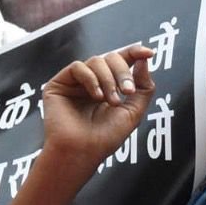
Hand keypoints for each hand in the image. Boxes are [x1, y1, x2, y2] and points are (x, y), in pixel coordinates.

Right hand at [40, 44, 154, 169]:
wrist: (83, 151)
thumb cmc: (105, 138)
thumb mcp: (134, 112)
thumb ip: (144, 86)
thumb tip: (144, 60)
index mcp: (107, 87)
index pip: (120, 62)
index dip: (134, 53)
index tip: (148, 53)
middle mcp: (90, 82)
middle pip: (110, 58)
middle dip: (123, 72)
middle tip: (127, 91)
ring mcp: (73, 83)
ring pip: (95, 60)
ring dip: (108, 79)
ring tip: (111, 101)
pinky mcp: (57, 85)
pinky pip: (77, 67)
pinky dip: (91, 79)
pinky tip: (95, 96)